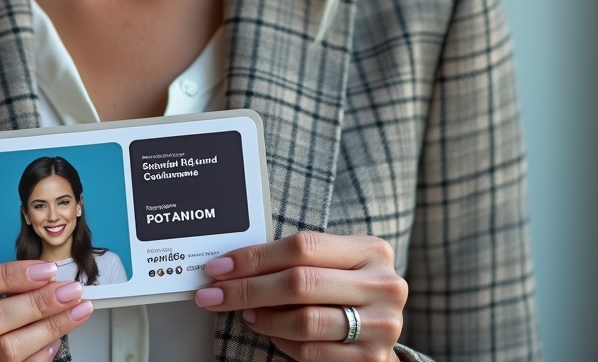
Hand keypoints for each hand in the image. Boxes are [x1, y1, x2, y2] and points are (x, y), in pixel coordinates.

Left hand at [193, 231, 406, 360]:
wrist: (382, 328)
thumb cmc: (347, 286)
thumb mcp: (334, 262)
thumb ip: (299, 258)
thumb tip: (234, 264)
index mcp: (370, 250)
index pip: (302, 246)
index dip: (256, 257)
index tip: (219, 267)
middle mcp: (382, 285)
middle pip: (300, 283)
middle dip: (248, 289)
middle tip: (214, 294)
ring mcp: (381, 325)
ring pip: (305, 321)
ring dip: (264, 318)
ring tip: (244, 314)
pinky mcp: (372, 359)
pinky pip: (312, 351)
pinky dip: (283, 342)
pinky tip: (270, 332)